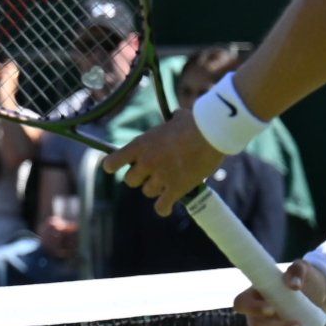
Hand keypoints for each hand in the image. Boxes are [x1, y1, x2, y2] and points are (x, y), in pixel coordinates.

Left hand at [108, 119, 225, 214]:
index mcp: (140, 144)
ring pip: (148, 192)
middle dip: (140, 177)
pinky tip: (166, 208)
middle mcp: (146, 162)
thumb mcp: (176, 118)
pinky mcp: (177, 189)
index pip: (112, 162)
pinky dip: (163, 208)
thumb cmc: (196, 122)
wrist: (212, 133)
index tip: (116, 166)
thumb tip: (176, 116)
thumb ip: (170, 122)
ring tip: (167, 182)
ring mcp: (161, 177)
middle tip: (152, 172)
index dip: (113, 165)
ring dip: (156, 188)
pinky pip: (162, 206)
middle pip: (130, 180)